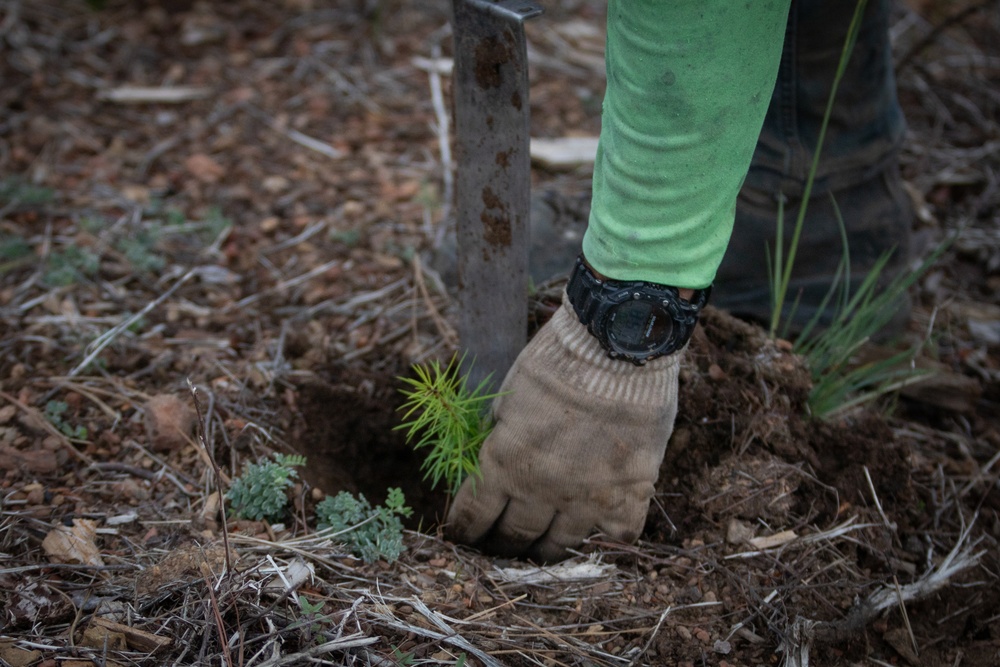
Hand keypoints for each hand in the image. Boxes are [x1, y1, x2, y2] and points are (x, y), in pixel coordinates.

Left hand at [446, 295, 680, 561]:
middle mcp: (541, 489)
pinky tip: (604, 523)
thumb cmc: (556, 360)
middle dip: (501, 545)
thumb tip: (491, 461)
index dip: (465, 530)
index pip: (474, 514)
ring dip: (547, 547)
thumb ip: (500, 435)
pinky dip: (609, 531)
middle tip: (500, 546)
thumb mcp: (508, 396)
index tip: (463, 536)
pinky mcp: (630, 493)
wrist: (614, 347)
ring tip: (544, 546)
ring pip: (561, 543)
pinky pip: (619, 534)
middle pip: (515, 536)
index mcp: (504, 463)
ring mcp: (587, 498)